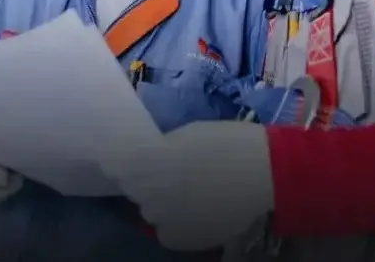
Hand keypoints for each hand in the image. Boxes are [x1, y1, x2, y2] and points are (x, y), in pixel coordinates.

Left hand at [100, 121, 273, 251]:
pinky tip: (193, 213)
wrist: (262, 173)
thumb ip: (158, 150)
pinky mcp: (177, 239)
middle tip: (169, 173)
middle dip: (144, 180)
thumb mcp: (184, 136)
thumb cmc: (225, 143)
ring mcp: (159, 218)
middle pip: (132, 187)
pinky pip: (165, 231)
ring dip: (159, 202)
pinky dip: (174, 224)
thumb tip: (144, 158)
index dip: (120, 160)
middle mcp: (144, 190)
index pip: (113, 164)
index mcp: (144, 159)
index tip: (129, 157)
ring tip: (186, 194)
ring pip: (149, 210)